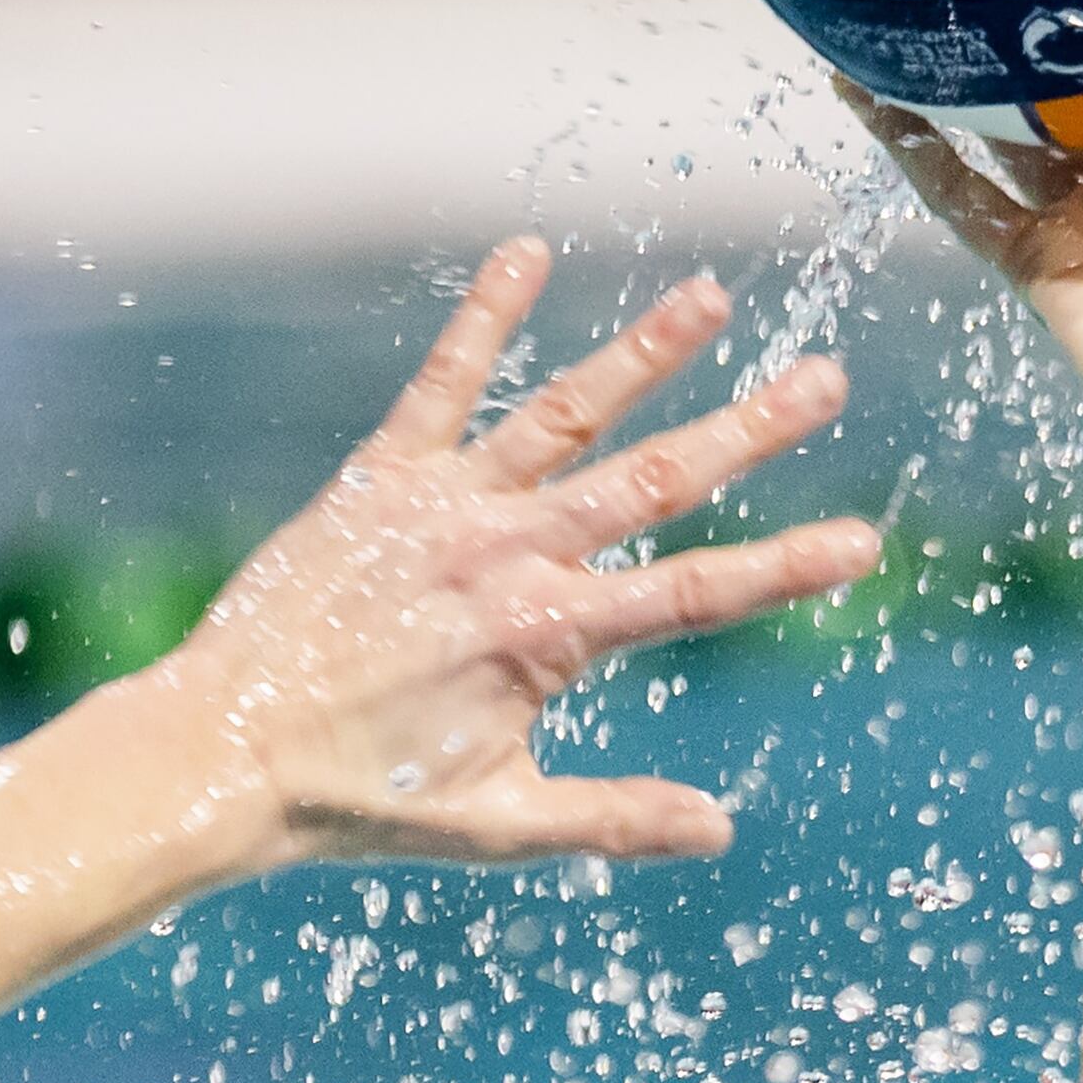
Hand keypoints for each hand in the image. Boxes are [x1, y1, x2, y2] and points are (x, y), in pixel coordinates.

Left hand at [163, 241, 875, 864]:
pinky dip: (485, 318)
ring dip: (642, 353)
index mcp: (547, 637)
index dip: (786, 569)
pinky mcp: (380, 479)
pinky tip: (527, 252)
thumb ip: (614, 818)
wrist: (220, 750)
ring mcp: (445, 508)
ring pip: (566, 416)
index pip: (696, 595)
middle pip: (654, 483)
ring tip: (710, 294)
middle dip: (748, 432)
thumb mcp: (500, 825)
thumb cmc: (360, 798)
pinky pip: (442, 385)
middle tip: (825, 380)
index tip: (862, 542)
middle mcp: (507, 556)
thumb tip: (720, 830)